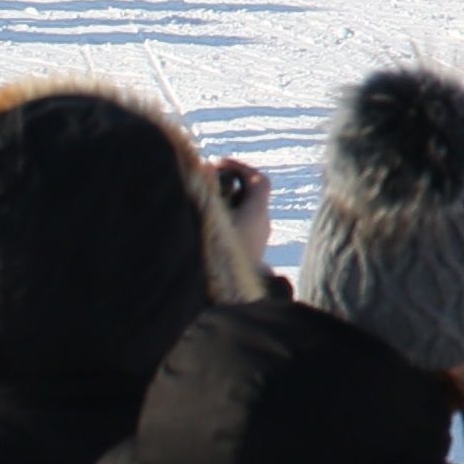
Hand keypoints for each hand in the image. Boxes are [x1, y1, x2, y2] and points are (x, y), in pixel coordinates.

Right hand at [207, 154, 274, 270]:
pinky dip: (225, 221)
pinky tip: (204, 226)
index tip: (218, 163)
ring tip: (201, 204)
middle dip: (229, 186)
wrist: (227, 299)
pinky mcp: (250, 257)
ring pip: (245, 214)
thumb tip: (207, 165)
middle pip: (252, 196)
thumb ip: (208, 191)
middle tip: (206, 183)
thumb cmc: (216, 256)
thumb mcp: (209, 219)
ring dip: (225, 205)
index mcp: (257, 213)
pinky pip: (241, 230)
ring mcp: (258, 242)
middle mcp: (263, 225)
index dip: (241, 167)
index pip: (260, 181)